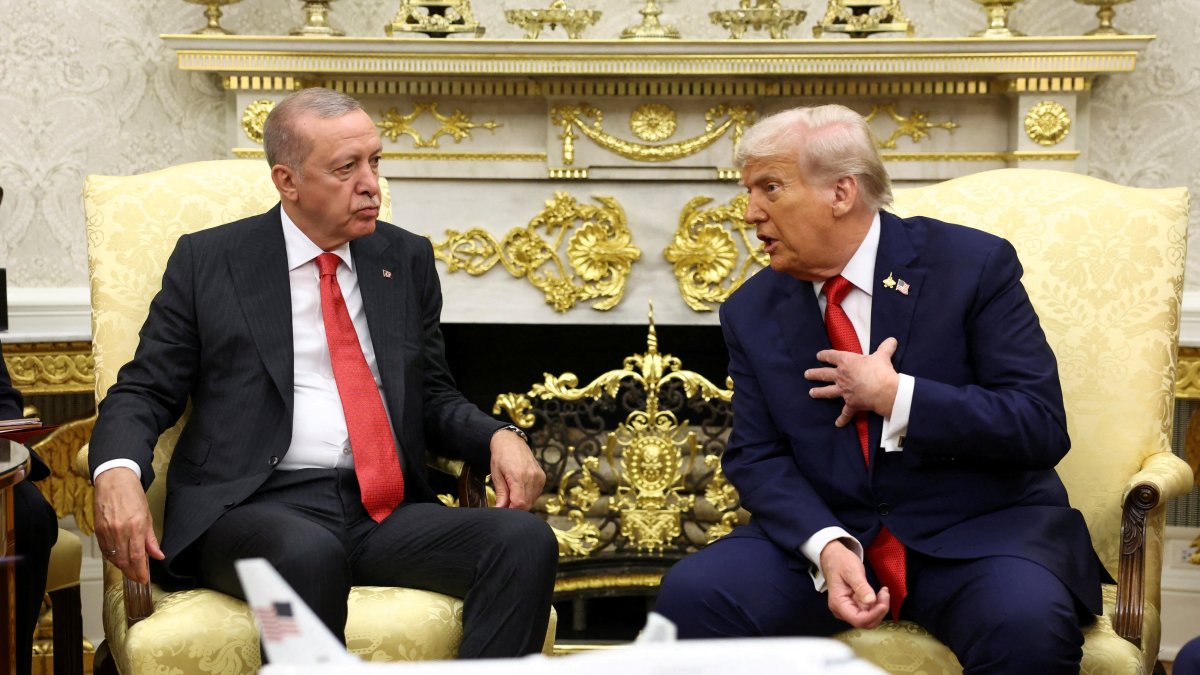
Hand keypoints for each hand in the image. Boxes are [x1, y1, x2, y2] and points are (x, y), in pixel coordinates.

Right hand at [93, 467, 163, 583]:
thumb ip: (151, 539)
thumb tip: (158, 555)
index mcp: (135, 527)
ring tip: (130, 570)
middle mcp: (120, 531)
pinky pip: (105, 550)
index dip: (140, 571)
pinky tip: (118, 559)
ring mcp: (107, 531)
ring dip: (122, 566)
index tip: (143, 579)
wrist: (114, 481)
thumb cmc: (133, 495)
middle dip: (131, 572)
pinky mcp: (98, 530)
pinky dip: (112, 557)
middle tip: (137, 577)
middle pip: (124, 560)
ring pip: (113, 557)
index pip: (137, 557)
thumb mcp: (148, 516)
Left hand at [489, 429, 544, 509]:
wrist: (511, 441)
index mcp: (518, 476)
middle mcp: (532, 477)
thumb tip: (500, 510)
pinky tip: (520, 490)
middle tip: (505, 504)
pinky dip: (528, 497)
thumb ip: (501, 494)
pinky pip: (536, 494)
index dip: (511, 511)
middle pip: (527, 504)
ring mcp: (539, 477)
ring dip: (522, 503)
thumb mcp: (496, 475)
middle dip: (516, 508)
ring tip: (511, 496)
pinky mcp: (542, 477)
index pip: (520, 503)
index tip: (503, 511)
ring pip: (532, 500)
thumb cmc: (501, 456)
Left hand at [807, 337, 900, 426]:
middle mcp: (841, 376)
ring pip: (828, 392)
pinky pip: (845, 413)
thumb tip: (892, 339)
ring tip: (811, 393)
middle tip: (806, 374)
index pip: (832, 356)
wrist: (885, 391)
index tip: (819, 356)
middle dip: (814, 374)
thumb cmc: (881, 371)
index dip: (824, 355)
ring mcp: (844, 391)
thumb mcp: (883, 356)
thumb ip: (885, 347)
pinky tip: (838, 424)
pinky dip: (842, 419)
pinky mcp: (851, 404)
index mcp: (847, 362)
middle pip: (824, 374)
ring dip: (819, 392)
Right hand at [821, 539, 889, 628]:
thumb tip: (871, 601)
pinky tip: (880, 594)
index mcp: (838, 603)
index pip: (858, 620)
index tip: (883, 602)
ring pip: (868, 619)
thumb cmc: (840, 562)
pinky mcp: (854, 605)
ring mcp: (848, 609)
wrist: (833, 556)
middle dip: (879, 611)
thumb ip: (861, 587)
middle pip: (865, 622)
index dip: (873, 615)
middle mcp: (842, 610)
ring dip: (879, 608)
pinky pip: (868, 612)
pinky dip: (877, 605)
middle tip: (884, 594)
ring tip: (883, 592)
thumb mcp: (852, 571)